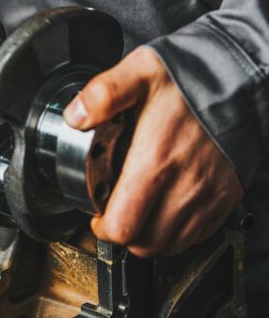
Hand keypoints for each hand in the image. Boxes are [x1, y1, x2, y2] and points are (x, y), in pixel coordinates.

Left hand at [63, 47, 242, 256]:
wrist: (241, 79)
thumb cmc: (191, 77)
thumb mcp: (139, 72)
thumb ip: (104, 93)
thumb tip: (75, 115)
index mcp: (155, 161)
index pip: (123, 225)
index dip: (103, 227)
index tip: (97, 214)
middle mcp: (184, 186)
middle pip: (145, 243)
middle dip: (123, 233)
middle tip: (114, 212)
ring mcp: (208, 196)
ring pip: (171, 244)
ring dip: (149, 234)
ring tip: (138, 211)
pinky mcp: (226, 197)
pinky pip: (198, 234)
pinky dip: (178, 231)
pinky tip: (165, 208)